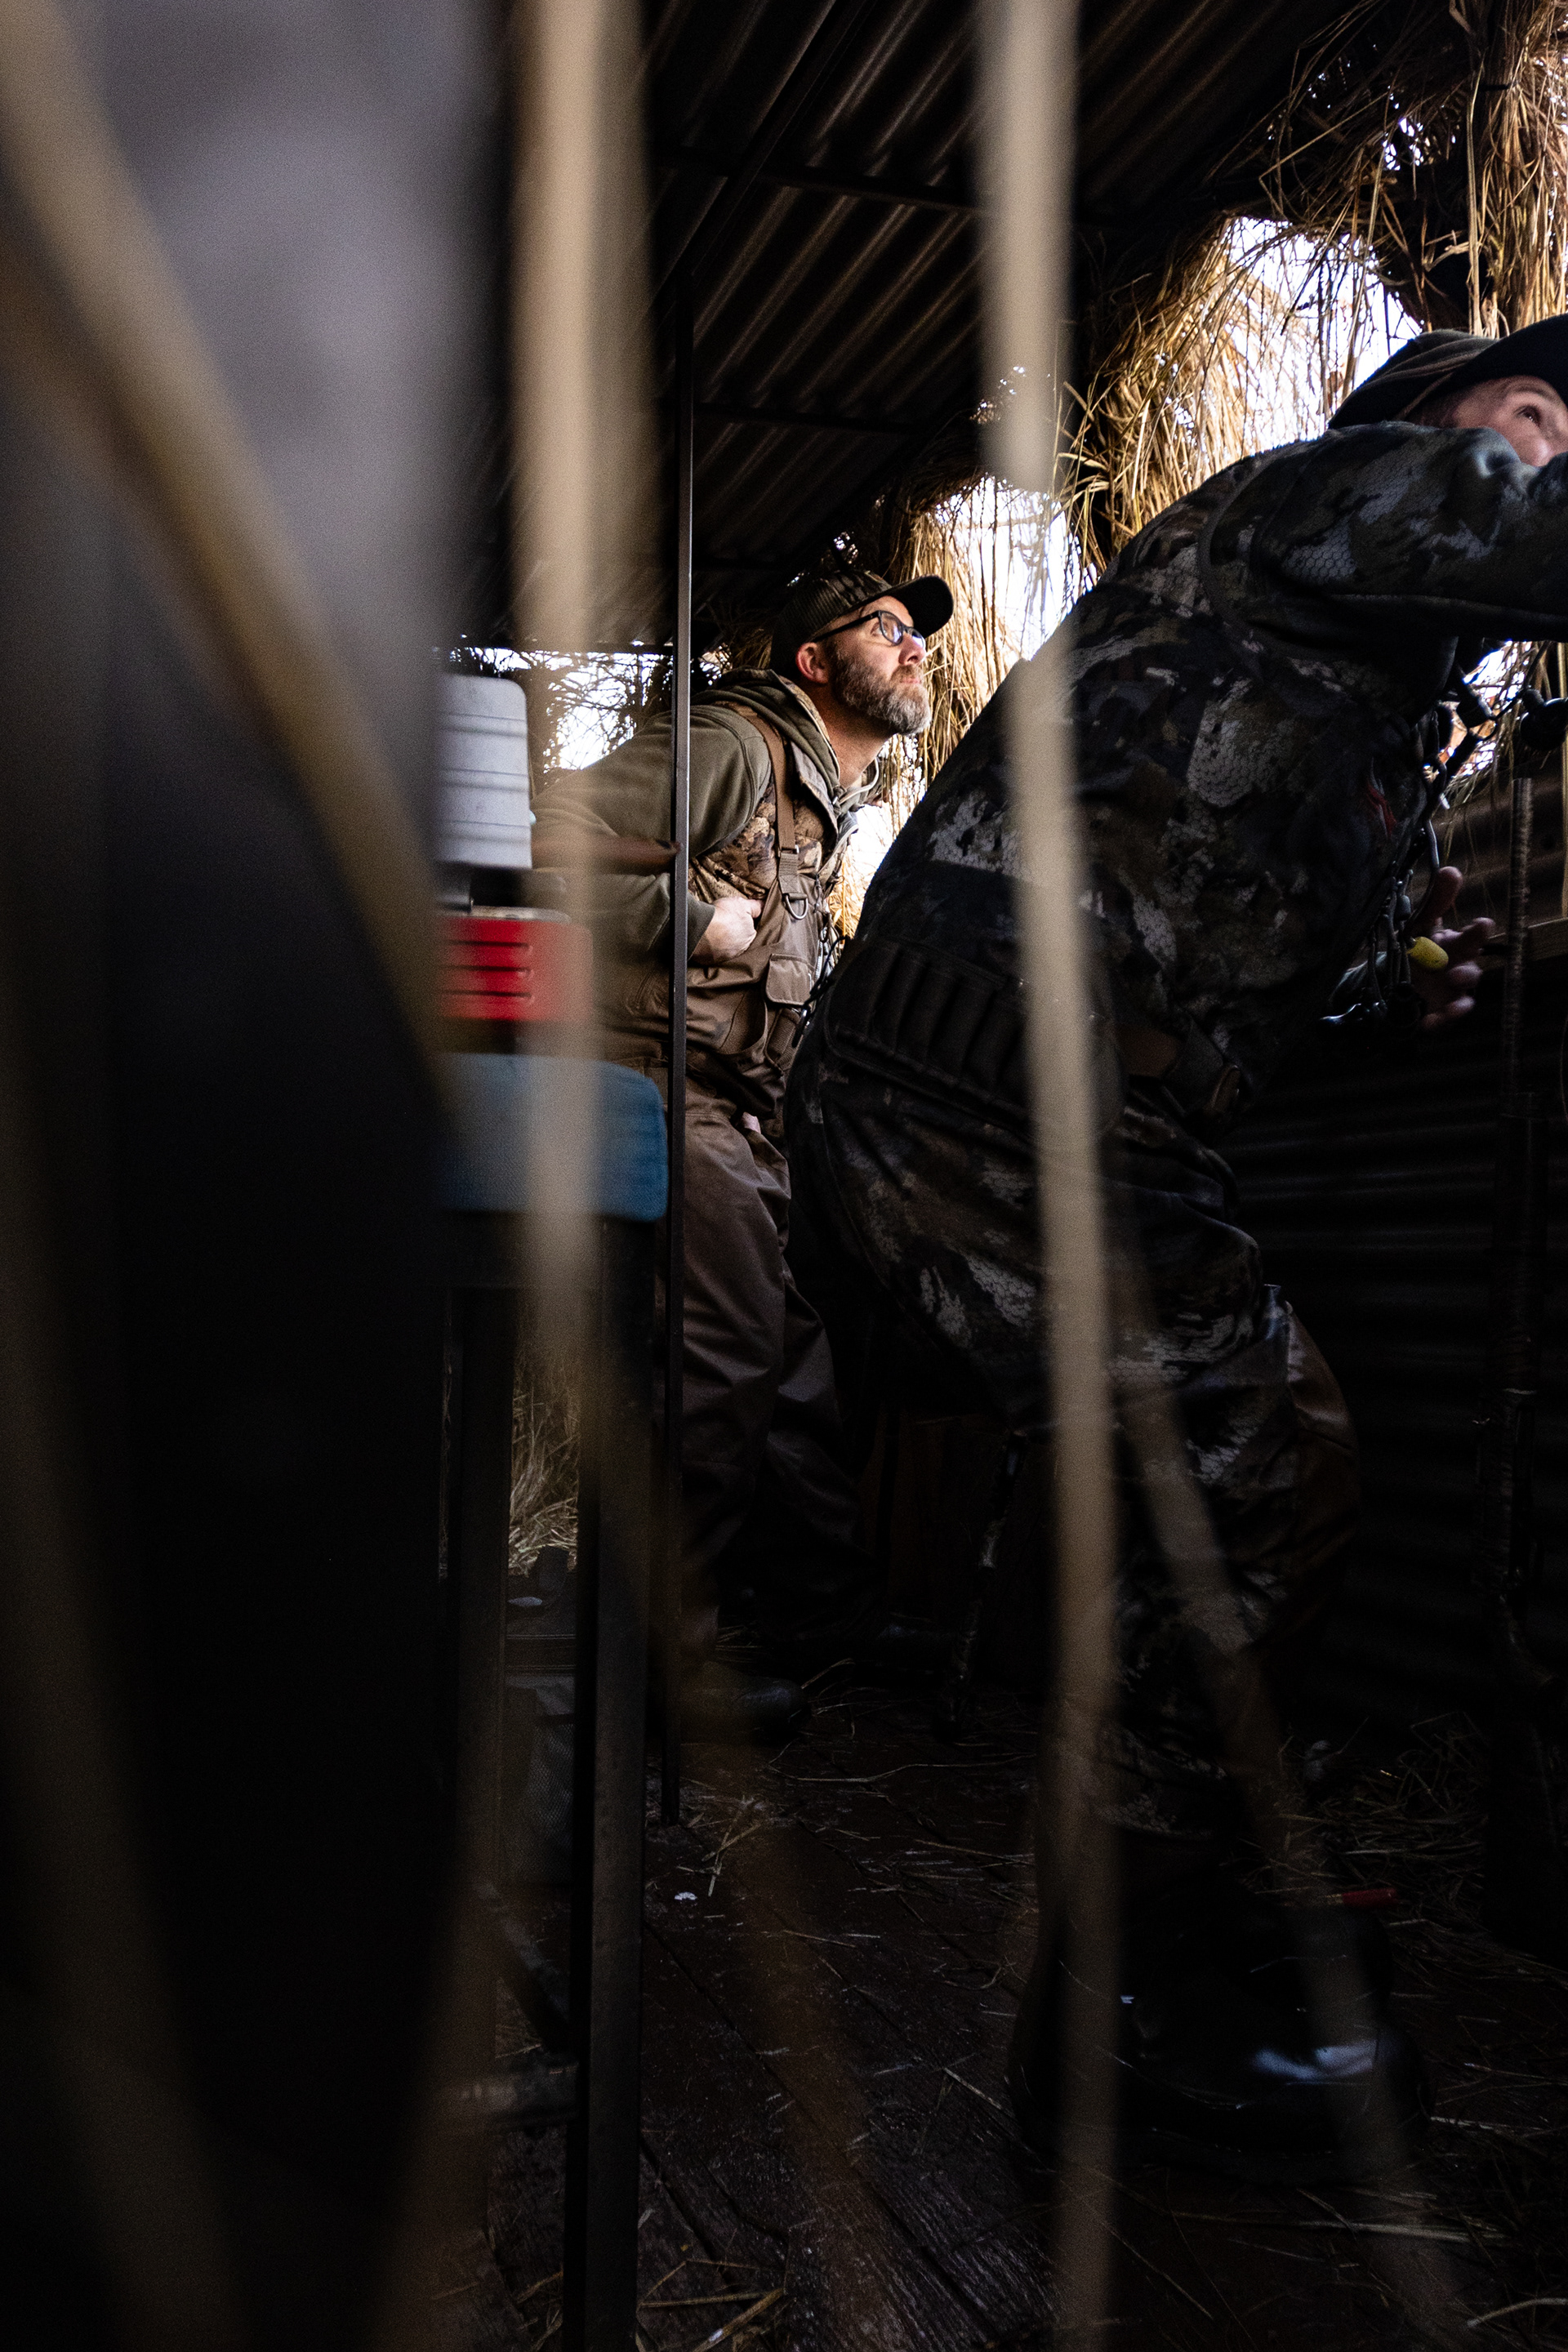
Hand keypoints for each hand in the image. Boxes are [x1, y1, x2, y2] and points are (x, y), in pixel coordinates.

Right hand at [692, 895, 757, 964]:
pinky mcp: (713, 960)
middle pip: (740, 939)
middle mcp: (741, 948)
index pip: (751, 928)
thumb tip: (764, 906)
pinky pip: (715, 952)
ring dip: (723, 940)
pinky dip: (713, 946)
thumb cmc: (723, 915)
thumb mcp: (742, 904)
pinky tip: (709, 938)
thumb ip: (755, 906)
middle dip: (734, 932)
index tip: (736, 916)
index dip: (744, 921)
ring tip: (716, 930)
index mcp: (750, 935)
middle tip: (725, 922)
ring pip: (728, 947)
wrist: (701, 929)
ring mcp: (727, 956)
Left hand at [1410, 865, 1493, 1030]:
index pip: (1472, 938)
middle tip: (1457, 973)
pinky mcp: (1442, 1014)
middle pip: (1471, 969)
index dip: (1477, 934)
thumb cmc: (1417, 949)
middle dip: (1467, 970)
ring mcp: (1452, 994)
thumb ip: (1436, 901)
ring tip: (1449, 1002)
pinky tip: (1429, 1023)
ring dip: (1459, 1000)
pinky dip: (1440, 1022)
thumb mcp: (1420, 925)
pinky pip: (1446, 1020)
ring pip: (1465, 997)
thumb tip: (1451, 869)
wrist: (1397, 982)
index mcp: (1456, 945)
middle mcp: (1459, 969)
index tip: (1482, 925)